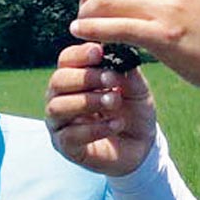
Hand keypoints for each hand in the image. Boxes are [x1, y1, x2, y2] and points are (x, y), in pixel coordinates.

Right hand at [45, 42, 156, 176]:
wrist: (142, 147)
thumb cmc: (134, 112)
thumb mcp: (136, 89)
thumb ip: (125, 72)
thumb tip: (114, 55)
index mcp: (75, 78)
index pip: (66, 60)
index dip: (80, 55)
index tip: (99, 52)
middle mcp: (60, 98)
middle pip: (57, 81)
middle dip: (84, 78)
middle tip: (109, 80)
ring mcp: (59, 123)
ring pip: (58, 107)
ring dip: (88, 102)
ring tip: (115, 103)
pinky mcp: (66, 147)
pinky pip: (70, 135)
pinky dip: (95, 128)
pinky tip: (116, 124)